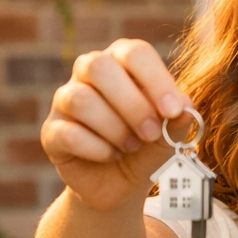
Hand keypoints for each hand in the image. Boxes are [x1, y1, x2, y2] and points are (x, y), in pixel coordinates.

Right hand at [41, 39, 191, 211]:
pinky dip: (97, 149)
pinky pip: (68, 133)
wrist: (121, 185)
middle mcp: (88, 72)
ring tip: (131, 146)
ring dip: (115, 129)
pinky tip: (110, 156)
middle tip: (151, 134)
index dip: (155, 80)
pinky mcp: (51, 131)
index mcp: (122, 62)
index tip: (173, 110)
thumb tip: (185, 106)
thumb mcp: (169, 135)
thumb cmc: (147, 147)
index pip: (134, 52)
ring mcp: (65, 100)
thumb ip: (178, 120)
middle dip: (132, 105)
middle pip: (99, 67)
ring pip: (81, 99)